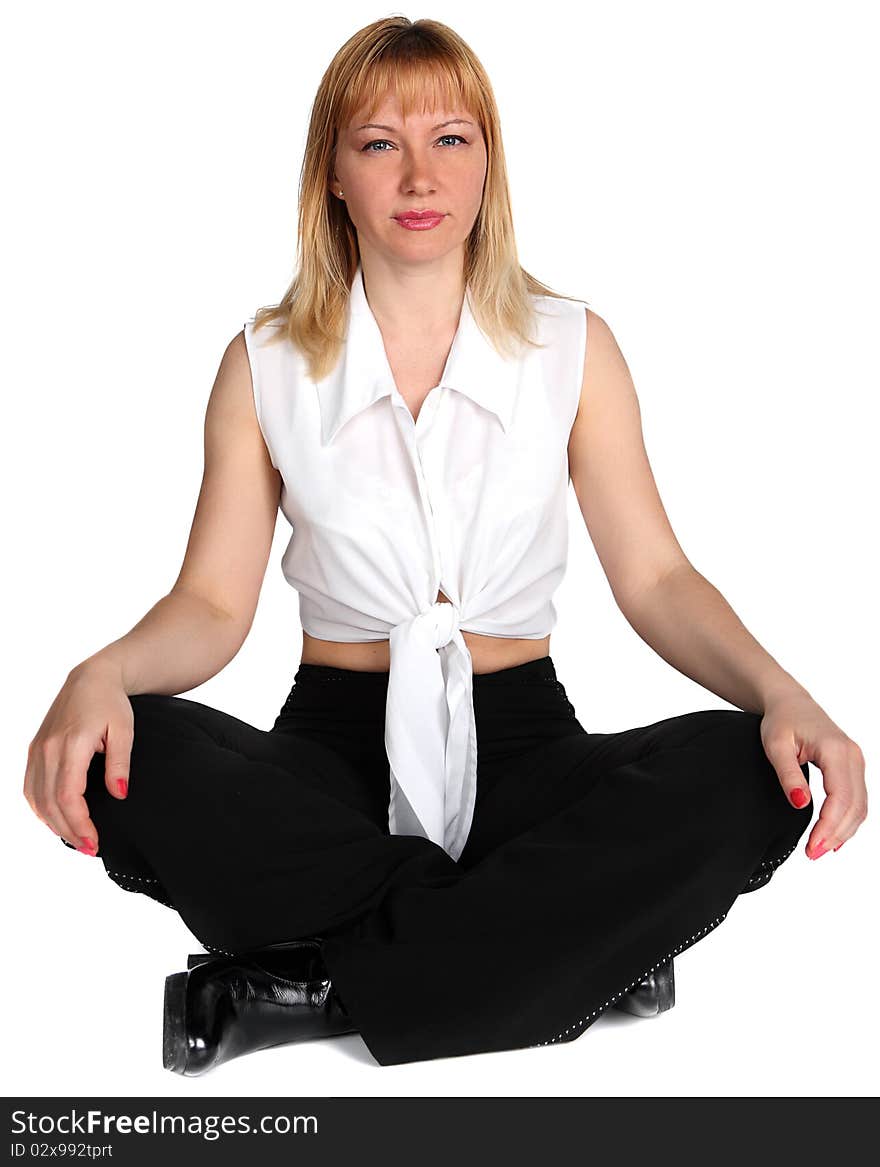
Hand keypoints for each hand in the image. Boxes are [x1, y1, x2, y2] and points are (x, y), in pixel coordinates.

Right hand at [23, 662, 133, 854]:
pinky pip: (30, 787)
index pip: (69, 795)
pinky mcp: (35, 750)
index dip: (79, 823)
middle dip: (69, 830)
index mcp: (70, 744)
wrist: (92, 679)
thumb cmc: (111, 703)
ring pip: (37, 798)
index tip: (94, 841)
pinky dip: (40, 808)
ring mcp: (37, 750)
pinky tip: (56, 820)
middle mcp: (47, 749)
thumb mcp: (124, 730)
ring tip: (76, 839)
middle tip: (89, 848)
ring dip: (53, 823)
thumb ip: (120, 763)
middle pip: (51, 802)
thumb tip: (120, 794)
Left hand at [760, 689, 866, 859]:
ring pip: (860, 806)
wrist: (790, 703)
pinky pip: (858, 799)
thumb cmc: (782, 720)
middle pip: (854, 806)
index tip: (813, 847)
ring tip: (820, 848)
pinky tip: (835, 835)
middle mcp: (853, 756)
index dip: (829, 827)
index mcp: (835, 750)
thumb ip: (788, 775)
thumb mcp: (775, 746)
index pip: (840, 798)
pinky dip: (848, 819)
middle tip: (814, 854)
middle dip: (836, 835)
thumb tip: (801, 804)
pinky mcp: (853, 767)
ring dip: (843, 831)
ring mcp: (856, 761)